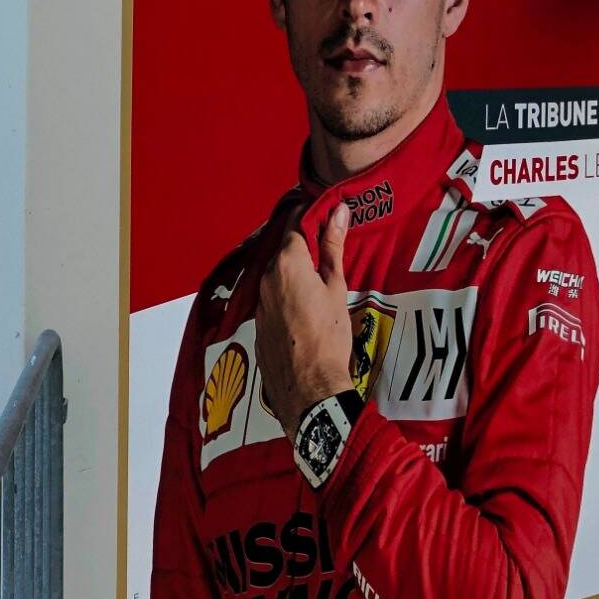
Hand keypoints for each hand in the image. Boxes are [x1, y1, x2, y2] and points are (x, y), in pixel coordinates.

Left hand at [255, 202, 355, 439]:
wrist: (308, 386)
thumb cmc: (329, 335)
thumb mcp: (336, 287)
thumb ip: (333, 247)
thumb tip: (339, 211)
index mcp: (286, 263)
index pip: (295, 226)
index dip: (311, 217)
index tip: (325, 213)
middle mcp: (266, 277)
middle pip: (283, 250)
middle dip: (303, 244)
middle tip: (328, 245)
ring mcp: (259, 300)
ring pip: (276, 274)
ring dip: (294, 270)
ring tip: (319, 276)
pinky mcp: (258, 321)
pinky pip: (272, 296)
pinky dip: (286, 292)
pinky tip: (304, 304)